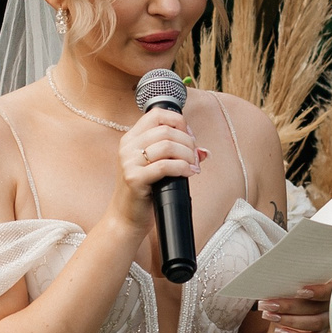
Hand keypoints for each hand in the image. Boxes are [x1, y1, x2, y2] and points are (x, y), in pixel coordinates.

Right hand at [111, 107, 203, 230]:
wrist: (126, 217)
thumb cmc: (144, 191)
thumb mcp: (156, 167)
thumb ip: (176, 154)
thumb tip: (204, 152)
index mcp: (131, 139)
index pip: (156, 115)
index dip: (178, 121)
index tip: (189, 137)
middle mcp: (127, 147)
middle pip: (166, 130)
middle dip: (188, 142)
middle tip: (195, 157)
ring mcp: (129, 162)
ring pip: (168, 146)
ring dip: (188, 155)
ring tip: (193, 166)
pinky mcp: (134, 178)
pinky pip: (165, 166)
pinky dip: (183, 168)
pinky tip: (189, 174)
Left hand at [256, 281, 331, 332]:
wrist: (290, 309)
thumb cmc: (290, 291)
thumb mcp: (291, 286)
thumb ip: (289, 284)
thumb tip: (274, 283)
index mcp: (327, 288)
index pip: (329, 290)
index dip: (317, 291)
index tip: (299, 291)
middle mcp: (330, 305)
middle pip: (315, 308)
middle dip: (289, 307)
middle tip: (269, 305)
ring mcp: (327, 321)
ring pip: (314, 323)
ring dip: (289, 321)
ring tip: (269, 315)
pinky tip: (279, 332)